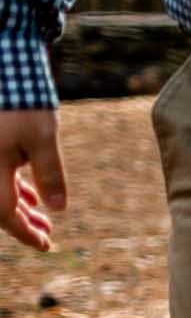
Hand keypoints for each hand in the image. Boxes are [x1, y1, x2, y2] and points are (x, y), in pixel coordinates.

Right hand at [1, 109, 64, 251]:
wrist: (6, 72)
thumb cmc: (25, 104)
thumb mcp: (44, 139)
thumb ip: (50, 174)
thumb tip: (58, 209)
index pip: (4, 212)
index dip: (25, 233)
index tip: (46, 246)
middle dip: (23, 225)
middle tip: (47, 238)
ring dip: (20, 208)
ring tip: (44, 223)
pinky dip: (15, 190)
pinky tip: (32, 199)